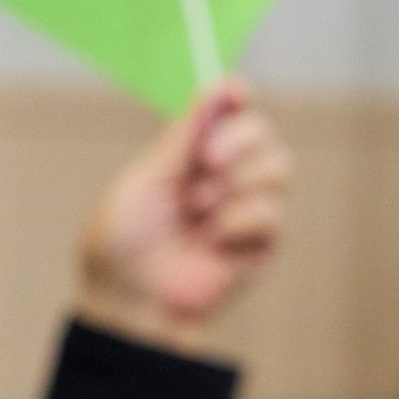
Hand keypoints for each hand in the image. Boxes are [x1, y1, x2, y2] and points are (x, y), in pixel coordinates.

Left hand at [74, 79, 291, 351]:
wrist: (131, 307)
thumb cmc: (120, 249)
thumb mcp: (142, 183)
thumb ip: (181, 140)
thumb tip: (214, 91)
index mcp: (187, 158)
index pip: (226, 113)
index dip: (235, 96)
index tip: (234, 91)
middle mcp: (221, 179)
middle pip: (262, 131)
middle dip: (238, 138)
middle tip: (206, 161)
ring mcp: (244, 210)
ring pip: (278, 166)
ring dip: (238, 182)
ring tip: (200, 210)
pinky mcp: (262, 245)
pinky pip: (272, 212)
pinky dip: (241, 220)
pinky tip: (214, 241)